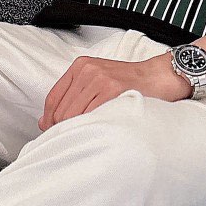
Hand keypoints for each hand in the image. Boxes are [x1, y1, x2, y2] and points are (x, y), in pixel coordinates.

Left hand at [38, 51, 189, 129]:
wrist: (159, 76)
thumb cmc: (130, 82)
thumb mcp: (97, 80)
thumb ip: (73, 96)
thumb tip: (45, 121)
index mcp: (81, 66)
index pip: (53, 97)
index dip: (49, 119)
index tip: (51, 130)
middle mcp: (88, 70)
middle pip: (61, 109)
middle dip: (62, 128)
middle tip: (71, 140)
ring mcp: (101, 79)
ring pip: (74, 115)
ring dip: (76, 131)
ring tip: (85, 139)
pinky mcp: (113, 90)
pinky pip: (91, 116)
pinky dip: (90, 128)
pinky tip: (97, 133)